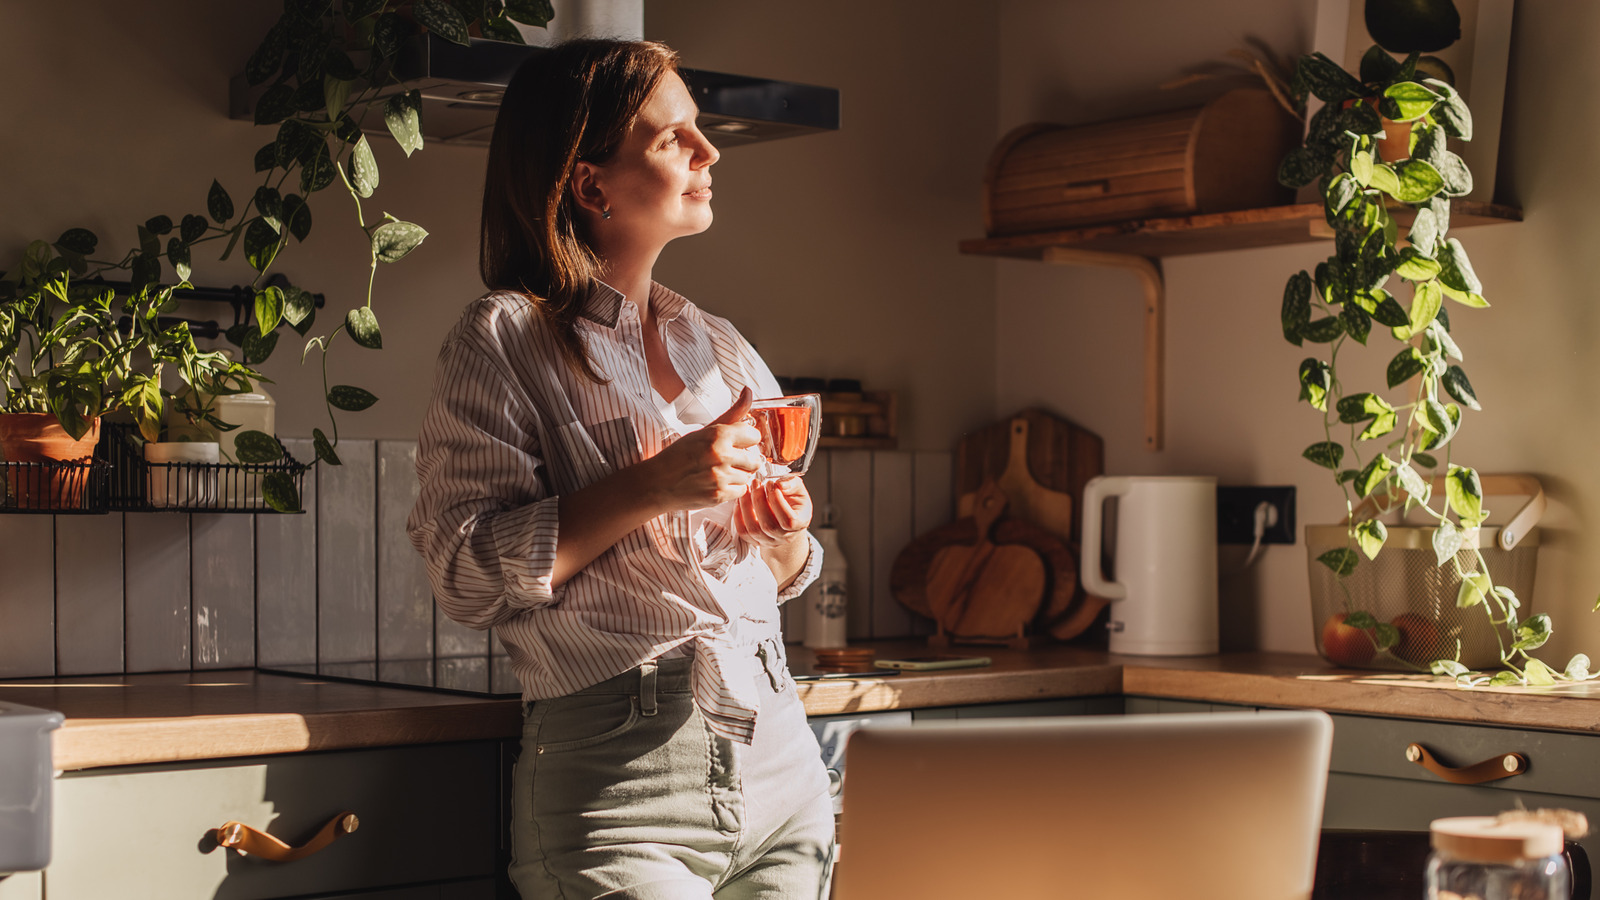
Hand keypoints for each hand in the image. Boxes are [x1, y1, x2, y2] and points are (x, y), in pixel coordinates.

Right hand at [640, 387, 761, 510]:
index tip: (737, 443)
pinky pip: (741, 490)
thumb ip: (732, 413)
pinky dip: (732, 488)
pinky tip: (717, 483)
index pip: (754, 435)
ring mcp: (720, 477)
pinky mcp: (719, 495)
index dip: (745, 439)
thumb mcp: (704, 430)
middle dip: (744, 459)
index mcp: (718, 435)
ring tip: (718, 472)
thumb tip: (748, 391)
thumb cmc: (679, 455)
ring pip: (749, 476)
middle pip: (755, 459)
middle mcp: (721, 455)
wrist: (657, 483)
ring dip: (737, 474)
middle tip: (726, 460)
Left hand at [736, 475, 812, 549]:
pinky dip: (738, 515)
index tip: (770, 484)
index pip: (788, 520)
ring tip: (746, 489)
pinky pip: (743, 532)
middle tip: (756, 483)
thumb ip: (792, 484)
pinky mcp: (755, 540)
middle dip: (759, 501)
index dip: (777, 502)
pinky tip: (740, 501)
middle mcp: (784, 536)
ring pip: (753, 529)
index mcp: (799, 524)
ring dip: (746, 506)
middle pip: (768, 525)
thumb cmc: (794, 503)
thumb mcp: (799, 491)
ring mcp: (768, 541)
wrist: (788, 519)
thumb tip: (780, 484)